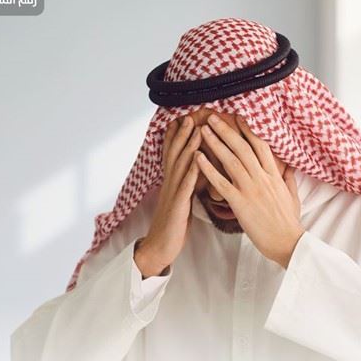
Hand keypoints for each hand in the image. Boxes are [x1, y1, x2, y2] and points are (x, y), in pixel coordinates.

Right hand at [135, 115, 201, 276]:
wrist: (160, 247)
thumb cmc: (173, 225)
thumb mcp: (180, 200)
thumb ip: (186, 184)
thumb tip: (196, 170)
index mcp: (172, 182)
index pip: (174, 154)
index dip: (179, 135)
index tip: (186, 117)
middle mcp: (170, 184)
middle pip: (176, 153)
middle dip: (183, 133)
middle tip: (191, 114)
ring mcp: (173, 194)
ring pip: (181, 165)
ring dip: (189, 146)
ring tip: (197, 129)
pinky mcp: (178, 207)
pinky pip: (186, 187)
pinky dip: (193, 172)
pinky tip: (200, 161)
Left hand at [194, 114, 304, 267]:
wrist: (287, 241)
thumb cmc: (289, 221)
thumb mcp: (293, 196)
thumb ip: (288, 178)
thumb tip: (288, 166)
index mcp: (274, 175)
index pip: (260, 146)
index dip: (248, 130)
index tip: (238, 116)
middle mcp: (262, 177)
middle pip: (242, 147)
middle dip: (226, 130)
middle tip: (212, 117)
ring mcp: (251, 189)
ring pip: (230, 160)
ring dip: (215, 143)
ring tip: (203, 130)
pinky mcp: (240, 202)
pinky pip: (221, 182)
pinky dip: (208, 168)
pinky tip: (197, 158)